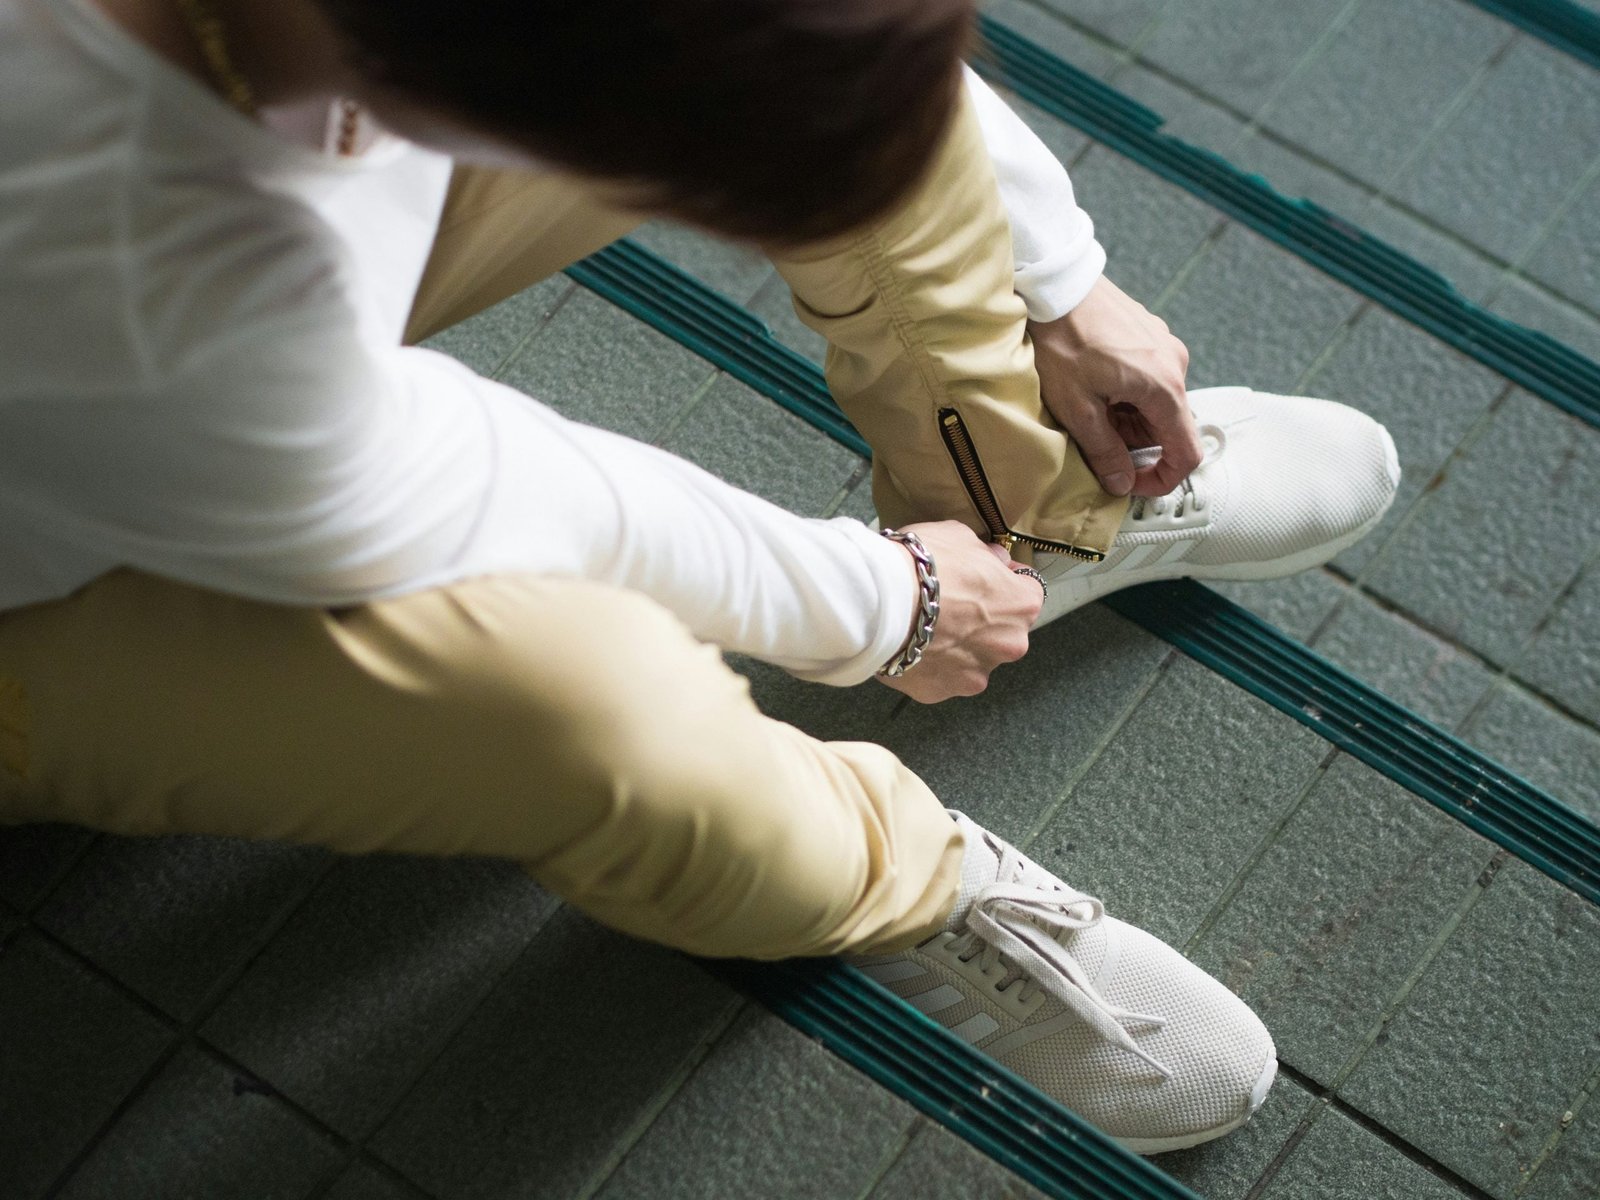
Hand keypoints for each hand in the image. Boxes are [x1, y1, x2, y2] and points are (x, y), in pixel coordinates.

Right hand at [877, 521, 1043, 703]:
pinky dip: (928, 665)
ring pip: (970, 659)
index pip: (1029, 593)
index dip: (1006, 583)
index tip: (987, 577)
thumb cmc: (925, 565)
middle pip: (1001, 633)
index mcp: (1021, 605)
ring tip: (921, 629)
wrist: (882, 600)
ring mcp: (976, 673)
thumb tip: (994, 561)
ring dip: (955, 647)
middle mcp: (1008, 645)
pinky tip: (907, 646)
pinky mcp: (942, 691)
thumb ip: (985, 555)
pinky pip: (939, 677)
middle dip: (981, 621)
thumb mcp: (961, 537)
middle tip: (948, 605)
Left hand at [1029, 275, 1202, 497]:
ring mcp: (1165, 346)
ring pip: (1157, 405)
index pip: (1186, 453)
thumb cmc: (1062, 339)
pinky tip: (1096, 388)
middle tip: (1097, 446)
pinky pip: (1149, 380)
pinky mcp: (1150, 336)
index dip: (1162, 479)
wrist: (1053, 285)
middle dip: (1136, 447)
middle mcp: (1175, 365)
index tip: (1133, 485)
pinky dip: (1127, 397)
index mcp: (1164, 387)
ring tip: (1090, 411)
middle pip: (1169, 429)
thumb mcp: (1077, 407)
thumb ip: (1104, 450)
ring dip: (1129, 421)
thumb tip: (1121, 482)